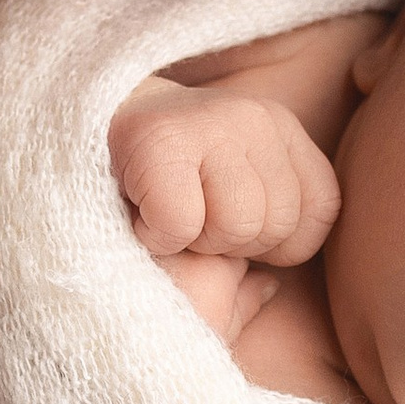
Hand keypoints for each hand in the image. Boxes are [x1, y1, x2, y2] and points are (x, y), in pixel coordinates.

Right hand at [108, 80, 340, 264]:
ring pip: (236, 226)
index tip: (226, 227)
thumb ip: (263, 228)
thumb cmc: (159, 174)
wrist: (84, 121)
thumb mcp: (225, 188)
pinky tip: (141, 217)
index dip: (278, 244)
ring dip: (194, 241)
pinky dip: (158, 237)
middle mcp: (254, 118)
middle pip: (276, 225)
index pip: (320, 210)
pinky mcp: (160, 142)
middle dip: (230, 244)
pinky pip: (182, 223)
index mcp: (280, 128)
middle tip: (189, 219)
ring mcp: (211, 124)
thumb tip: (270, 285)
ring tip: (167, 215)